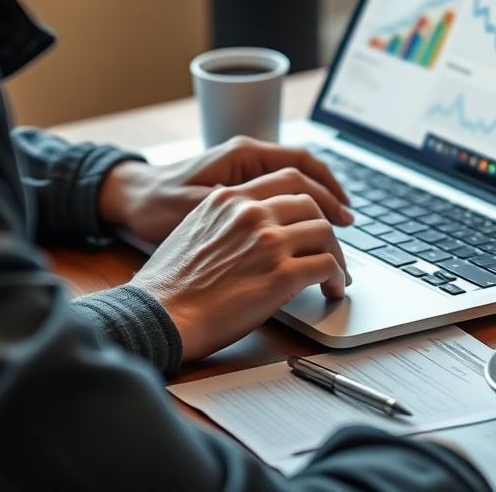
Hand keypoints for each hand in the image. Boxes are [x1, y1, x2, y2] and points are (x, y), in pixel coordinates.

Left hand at [99, 136, 352, 243]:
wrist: (130, 198)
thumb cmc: (157, 205)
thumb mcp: (198, 209)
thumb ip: (238, 212)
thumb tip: (278, 221)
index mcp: (243, 156)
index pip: (301, 165)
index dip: (328, 189)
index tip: (344, 214)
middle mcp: (247, 156)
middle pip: (303, 171)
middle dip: (329, 195)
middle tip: (348, 223)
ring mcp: (243, 168)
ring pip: (293, 180)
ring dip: (316, 199)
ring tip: (334, 225)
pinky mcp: (238, 183)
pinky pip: (278, 189)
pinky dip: (297, 204)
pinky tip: (304, 225)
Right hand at [130, 184, 348, 359]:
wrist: (158, 315)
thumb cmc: (169, 285)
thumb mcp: (193, 230)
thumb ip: (227, 220)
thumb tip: (255, 230)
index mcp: (229, 199)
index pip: (287, 179)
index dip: (312, 196)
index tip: (321, 212)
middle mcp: (252, 213)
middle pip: (311, 204)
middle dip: (326, 226)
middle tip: (330, 248)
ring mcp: (269, 241)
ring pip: (325, 232)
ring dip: (336, 255)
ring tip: (336, 274)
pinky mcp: (281, 274)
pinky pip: (327, 266)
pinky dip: (337, 278)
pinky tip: (332, 289)